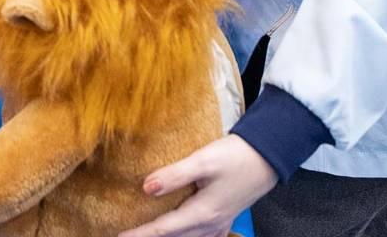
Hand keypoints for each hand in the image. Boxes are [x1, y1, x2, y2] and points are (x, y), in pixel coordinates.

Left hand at [117, 134, 278, 236]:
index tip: (120, 235)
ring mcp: (219, 223)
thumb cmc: (235, 157)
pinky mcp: (224, 217)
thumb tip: (146, 188)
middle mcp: (210, 224)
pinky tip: (180, 233)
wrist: (266, 157)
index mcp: (202, 213)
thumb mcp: (202, 161)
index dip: (140, 234)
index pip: (163, 229)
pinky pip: (202, 236)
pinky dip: (185, 236)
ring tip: (149, 234)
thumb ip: (174, 175)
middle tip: (129, 235)